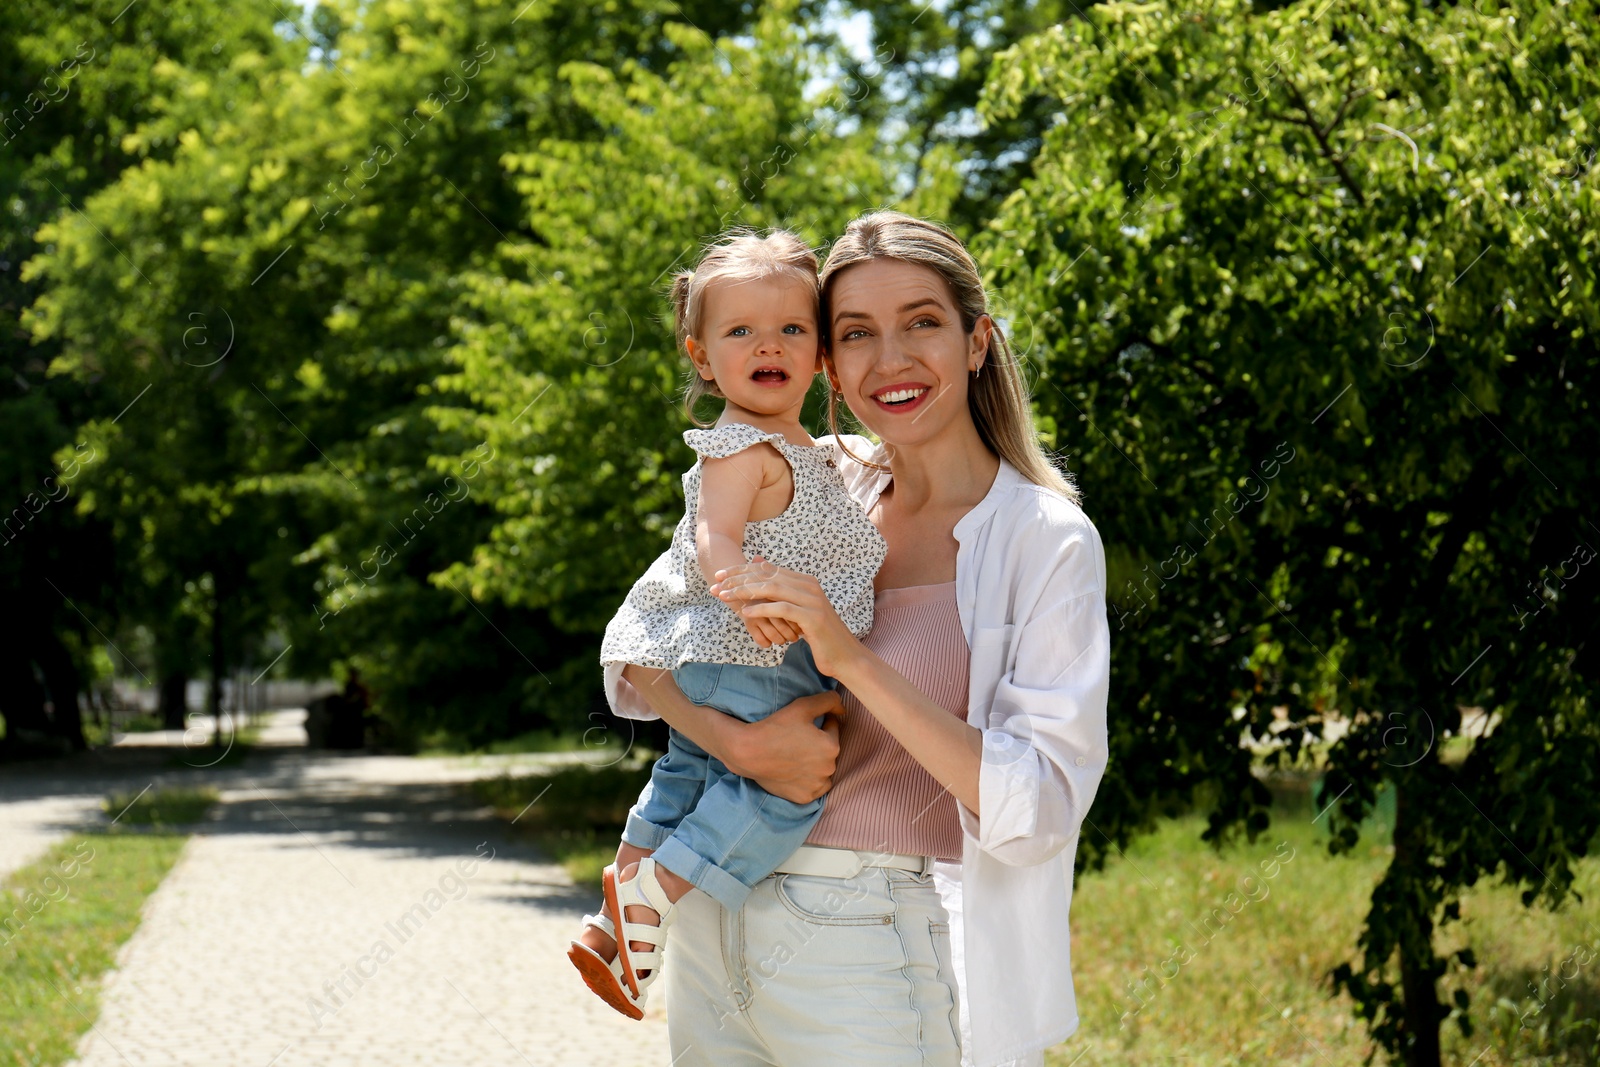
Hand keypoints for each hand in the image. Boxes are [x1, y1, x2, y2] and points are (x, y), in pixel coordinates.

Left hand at [710, 555, 859, 676]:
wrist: (844, 656)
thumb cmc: (819, 636)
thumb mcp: (798, 612)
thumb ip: (782, 594)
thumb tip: (760, 572)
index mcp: (805, 581)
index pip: (767, 569)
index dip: (741, 571)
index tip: (720, 576)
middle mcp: (809, 586)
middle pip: (767, 576)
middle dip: (738, 579)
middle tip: (716, 584)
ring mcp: (812, 600)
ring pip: (772, 588)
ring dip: (745, 591)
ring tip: (724, 596)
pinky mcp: (812, 617)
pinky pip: (782, 608)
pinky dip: (762, 609)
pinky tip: (745, 612)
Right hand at [726, 690, 843, 802]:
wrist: (749, 752)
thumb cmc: (776, 727)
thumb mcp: (803, 706)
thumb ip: (829, 701)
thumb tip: (842, 708)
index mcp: (831, 746)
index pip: (833, 728)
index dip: (820, 722)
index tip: (804, 723)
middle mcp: (829, 768)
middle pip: (829, 750)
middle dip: (819, 743)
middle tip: (798, 739)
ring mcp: (816, 785)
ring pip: (824, 770)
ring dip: (817, 763)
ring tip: (797, 755)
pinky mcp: (805, 798)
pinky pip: (814, 787)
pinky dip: (809, 781)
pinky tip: (796, 772)